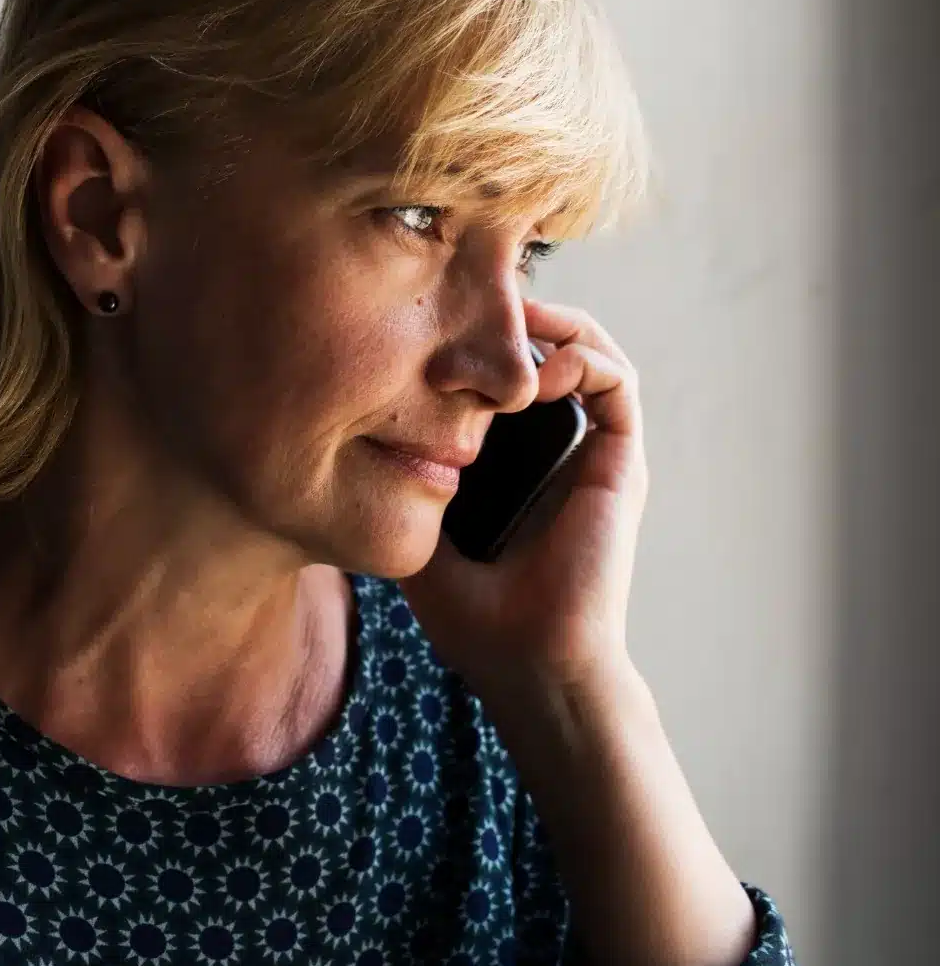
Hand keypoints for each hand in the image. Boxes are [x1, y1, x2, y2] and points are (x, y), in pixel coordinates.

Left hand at [398, 298, 648, 700]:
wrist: (529, 662)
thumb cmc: (472, 619)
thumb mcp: (414, 537)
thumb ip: (395, 490)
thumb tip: (343, 446)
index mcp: (514, 468)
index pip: (502, 384)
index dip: (474, 348)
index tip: (427, 328)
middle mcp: (557, 454)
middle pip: (544, 356)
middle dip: (509, 321)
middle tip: (466, 303)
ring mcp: (592, 456)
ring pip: (587, 356)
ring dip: (552, 327)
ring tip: (505, 321)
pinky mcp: (621, 464)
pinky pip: (616, 384)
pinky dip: (584, 356)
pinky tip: (540, 363)